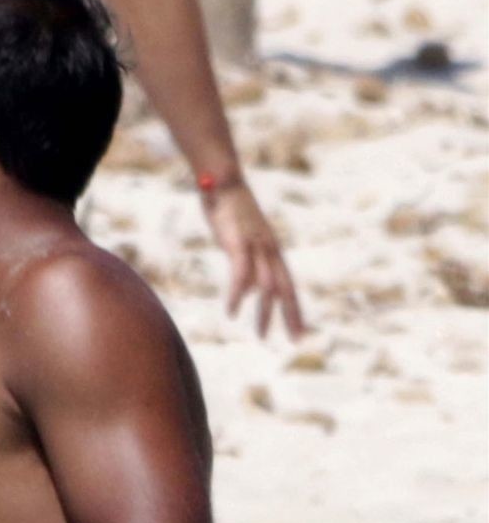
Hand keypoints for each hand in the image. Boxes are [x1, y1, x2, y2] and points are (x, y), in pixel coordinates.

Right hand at [204, 180, 305, 338]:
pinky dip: (238, 295)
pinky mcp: (239, 243)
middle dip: (292, 316)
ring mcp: (256, 246)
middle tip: (297, 340)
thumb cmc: (230, 211)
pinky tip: (233, 311)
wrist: (223, 181)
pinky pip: (241, 274)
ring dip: (265, 313)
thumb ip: (249, 263)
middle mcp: (270, 250)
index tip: (299, 333)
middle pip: (286, 289)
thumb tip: (252, 288)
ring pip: (267, 286)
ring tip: (262, 335)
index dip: (295, 310)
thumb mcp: (243, 241)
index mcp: (273, 251)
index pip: (289, 286)